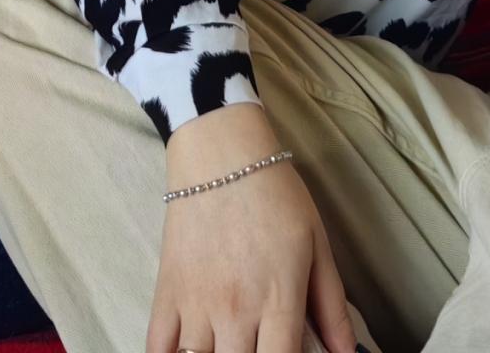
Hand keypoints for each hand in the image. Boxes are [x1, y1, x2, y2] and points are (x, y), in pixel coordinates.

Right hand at [149, 105, 356, 352]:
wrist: (222, 156)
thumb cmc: (276, 197)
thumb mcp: (317, 246)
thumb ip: (332, 306)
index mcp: (278, 300)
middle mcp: (235, 311)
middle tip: (257, 345)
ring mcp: (196, 306)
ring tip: (229, 345)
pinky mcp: (166, 295)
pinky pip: (157, 349)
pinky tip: (189, 350)